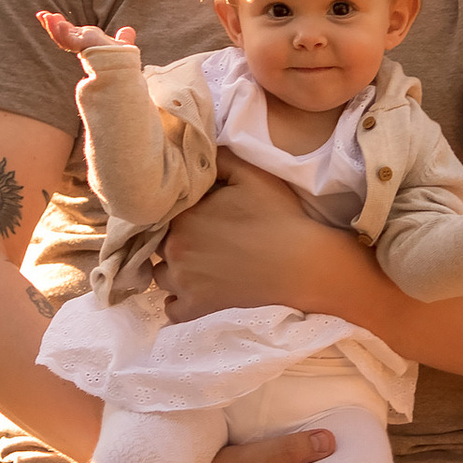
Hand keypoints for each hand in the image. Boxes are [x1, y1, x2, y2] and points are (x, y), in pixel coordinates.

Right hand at [37, 10, 135, 79]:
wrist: (124, 65)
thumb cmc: (121, 59)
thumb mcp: (122, 45)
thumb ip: (124, 38)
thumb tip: (128, 30)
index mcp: (87, 43)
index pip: (71, 34)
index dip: (61, 26)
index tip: (54, 16)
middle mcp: (82, 45)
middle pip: (62, 35)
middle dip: (51, 26)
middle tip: (41, 15)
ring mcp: (82, 46)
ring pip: (62, 38)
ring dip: (52, 27)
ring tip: (44, 16)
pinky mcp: (84, 46)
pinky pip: (70, 40)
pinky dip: (63, 32)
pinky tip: (58, 23)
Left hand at [158, 154, 345, 322]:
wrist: (302, 266)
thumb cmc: (279, 218)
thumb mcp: (251, 175)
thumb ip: (217, 160)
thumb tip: (196, 152)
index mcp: (183, 218)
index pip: (162, 214)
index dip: (177, 214)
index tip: (195, 216)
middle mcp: (175, 252)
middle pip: (159, 245)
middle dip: (174, 240)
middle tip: (201, 240)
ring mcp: (184, 284)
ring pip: (161, 276)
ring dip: (174, 270)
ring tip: (199, 265)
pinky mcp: (196, 310)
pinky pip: (171, 309)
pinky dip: (178, 300)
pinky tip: (194, 291)